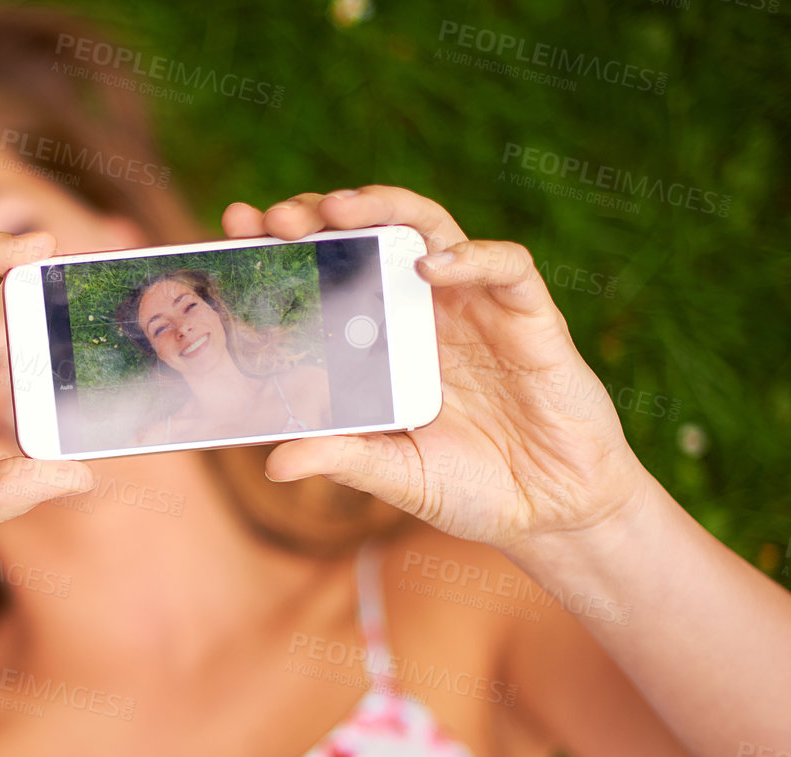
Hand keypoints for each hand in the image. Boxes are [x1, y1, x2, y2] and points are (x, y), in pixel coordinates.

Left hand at [221, 185, 653, 554]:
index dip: (287, 247)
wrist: (552, 511)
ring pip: (431, 229)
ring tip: (340, 211)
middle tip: (278, 218)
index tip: (237, 230)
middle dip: (321, 216)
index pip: (329, 274)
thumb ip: (343, 459)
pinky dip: (471, 257)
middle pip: (370, 235)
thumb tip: (275, 462)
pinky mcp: (530, 317)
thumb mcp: (396, 475)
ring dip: (386, 210)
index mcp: (383, 340)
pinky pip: (505, 266)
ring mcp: (475, 308)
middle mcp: (423, 311)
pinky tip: (432, 266)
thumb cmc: (470, 488)